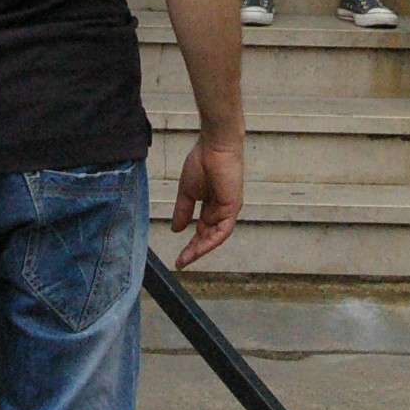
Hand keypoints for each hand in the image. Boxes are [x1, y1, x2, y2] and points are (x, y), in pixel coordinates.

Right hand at [171, 135, 242, 267]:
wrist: (213, 147)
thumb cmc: (201, 162)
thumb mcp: (186, 192)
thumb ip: (182, 211)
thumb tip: (176, 229)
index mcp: (210, 206)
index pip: (201, 230)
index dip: (190, 244)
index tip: (178, 257)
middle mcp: (220, 210)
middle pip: (207, 237)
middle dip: (194, 250)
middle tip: (181, 262)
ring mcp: (228, 210)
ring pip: (215, 237)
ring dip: (201, 249)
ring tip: (187, 258)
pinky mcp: (233, 207)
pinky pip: (223, 230)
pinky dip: (211, 240)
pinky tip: (199, 247)